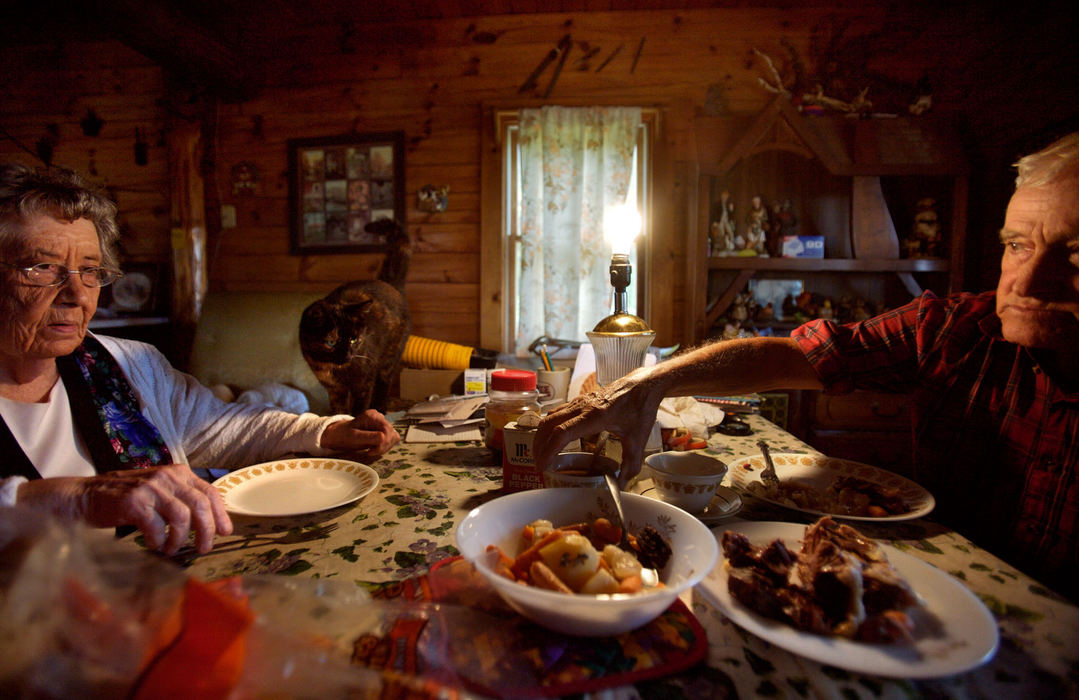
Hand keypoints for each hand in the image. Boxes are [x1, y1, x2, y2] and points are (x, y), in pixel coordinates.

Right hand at [17, 463, 232, 554]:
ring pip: (182, 518)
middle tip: (203, 548)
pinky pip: (157, 527)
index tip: (225, 532)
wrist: (85, 496)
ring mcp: (150, 488)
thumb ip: (181, 500)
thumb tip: (209, 522)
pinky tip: (153, 545)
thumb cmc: (126, 498)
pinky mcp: (134, 502)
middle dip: (206, 531)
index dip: (220, 513)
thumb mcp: (159, 492)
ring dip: (180, 539)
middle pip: (200, 506)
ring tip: (172, 548)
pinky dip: (158, 541)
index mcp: (178, 473)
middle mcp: (167, 477)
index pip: (209, 492)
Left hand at [320, 409, 399, 458]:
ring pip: (393, 437)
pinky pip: (390, 439)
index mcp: (372, 416)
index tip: (372, 451)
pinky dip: (384, 446)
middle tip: (371, 452)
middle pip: (392, 433)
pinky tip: (374, 448)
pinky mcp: (382, 429)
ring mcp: (381, 423)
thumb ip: (369, 437)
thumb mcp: (354, 437)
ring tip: (372, 450)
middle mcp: (378, 417)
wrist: (339, 435)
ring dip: (385, 447)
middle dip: (384, 446)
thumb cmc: (344, 435)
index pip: (387, 429)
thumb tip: (384, 438)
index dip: (384, 442)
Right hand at [534, 366, 663, 486]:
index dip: (549, 450)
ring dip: (541, 435)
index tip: (543, 466)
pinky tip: (552, 438)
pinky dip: (549, 426)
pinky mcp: (580, 400)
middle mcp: (582, 407)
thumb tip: (623, 484)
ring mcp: (579, 402)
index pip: (562, 433)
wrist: (642, 385)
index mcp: (594, 416)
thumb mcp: (638, 439)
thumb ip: (631, 463)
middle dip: (539, 445)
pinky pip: (557, 412)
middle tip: (538, 464)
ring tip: (541, 453)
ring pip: (550, 416)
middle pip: (549, 424)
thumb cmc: (640, 407)